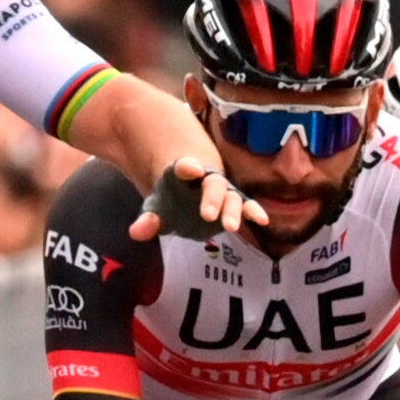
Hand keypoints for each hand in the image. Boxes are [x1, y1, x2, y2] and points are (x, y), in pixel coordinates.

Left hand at [128, 157, 267, 242]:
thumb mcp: (156, 207)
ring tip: (231, 226)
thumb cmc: (171, 197)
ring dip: (232, 210)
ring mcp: (222, 190)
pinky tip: (262, 220)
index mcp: (184, 173)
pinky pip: (245, 205)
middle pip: (213, 184)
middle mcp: (206, 179)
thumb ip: (148, 219)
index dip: (187, 167)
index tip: (190, 168)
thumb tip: (137, 232)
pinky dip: (253, 211)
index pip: (184, 168)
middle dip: (212, 198)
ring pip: (230, 196)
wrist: (187, 187)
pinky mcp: (233, 202)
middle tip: (208, 215)